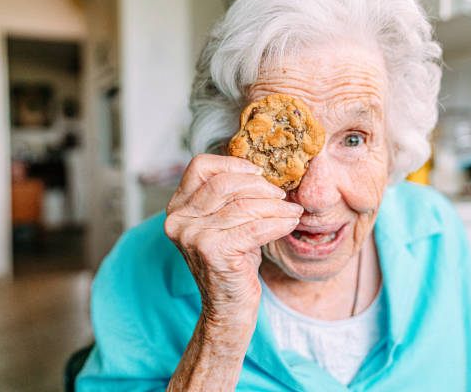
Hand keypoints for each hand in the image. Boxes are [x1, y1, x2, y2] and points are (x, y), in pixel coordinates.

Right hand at [164, 154, 302, 336]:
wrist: (229, 308)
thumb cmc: (233, 261)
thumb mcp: (227, 223)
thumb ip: (232, 196)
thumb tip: (263, 169)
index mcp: (178, 207)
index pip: (200, 167)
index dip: (232, 164)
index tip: (259, 172)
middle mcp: (178, 219)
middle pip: (225, 183)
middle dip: (260, 186)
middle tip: (281, 196)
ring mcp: (192, 235)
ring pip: (243, 205)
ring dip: (276, 207)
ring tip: (292, 212)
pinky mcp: (211, 251)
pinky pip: (254, 227)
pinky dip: (278, 224)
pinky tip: (290, 224)